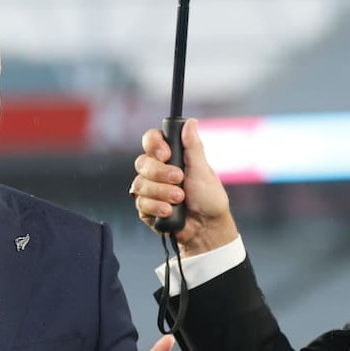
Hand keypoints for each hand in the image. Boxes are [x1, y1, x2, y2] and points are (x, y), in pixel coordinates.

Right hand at [130, 118, 237, 254]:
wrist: (206, 228)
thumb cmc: (209, 198)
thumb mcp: (203, 170)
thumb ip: (193, 147)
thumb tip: (190, 122)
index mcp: (170, 156)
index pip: (151, 140)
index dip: (154, 144)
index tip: (166, 154)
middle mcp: (156, 170)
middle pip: (142, 162)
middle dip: (160, 173)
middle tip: (179, 179)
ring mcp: (149, 189)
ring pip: (140, 184)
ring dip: (161, 192)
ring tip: (179, 199)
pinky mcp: (145, 207)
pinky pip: (140, 203)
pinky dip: (156, 207)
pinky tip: (170, 211)